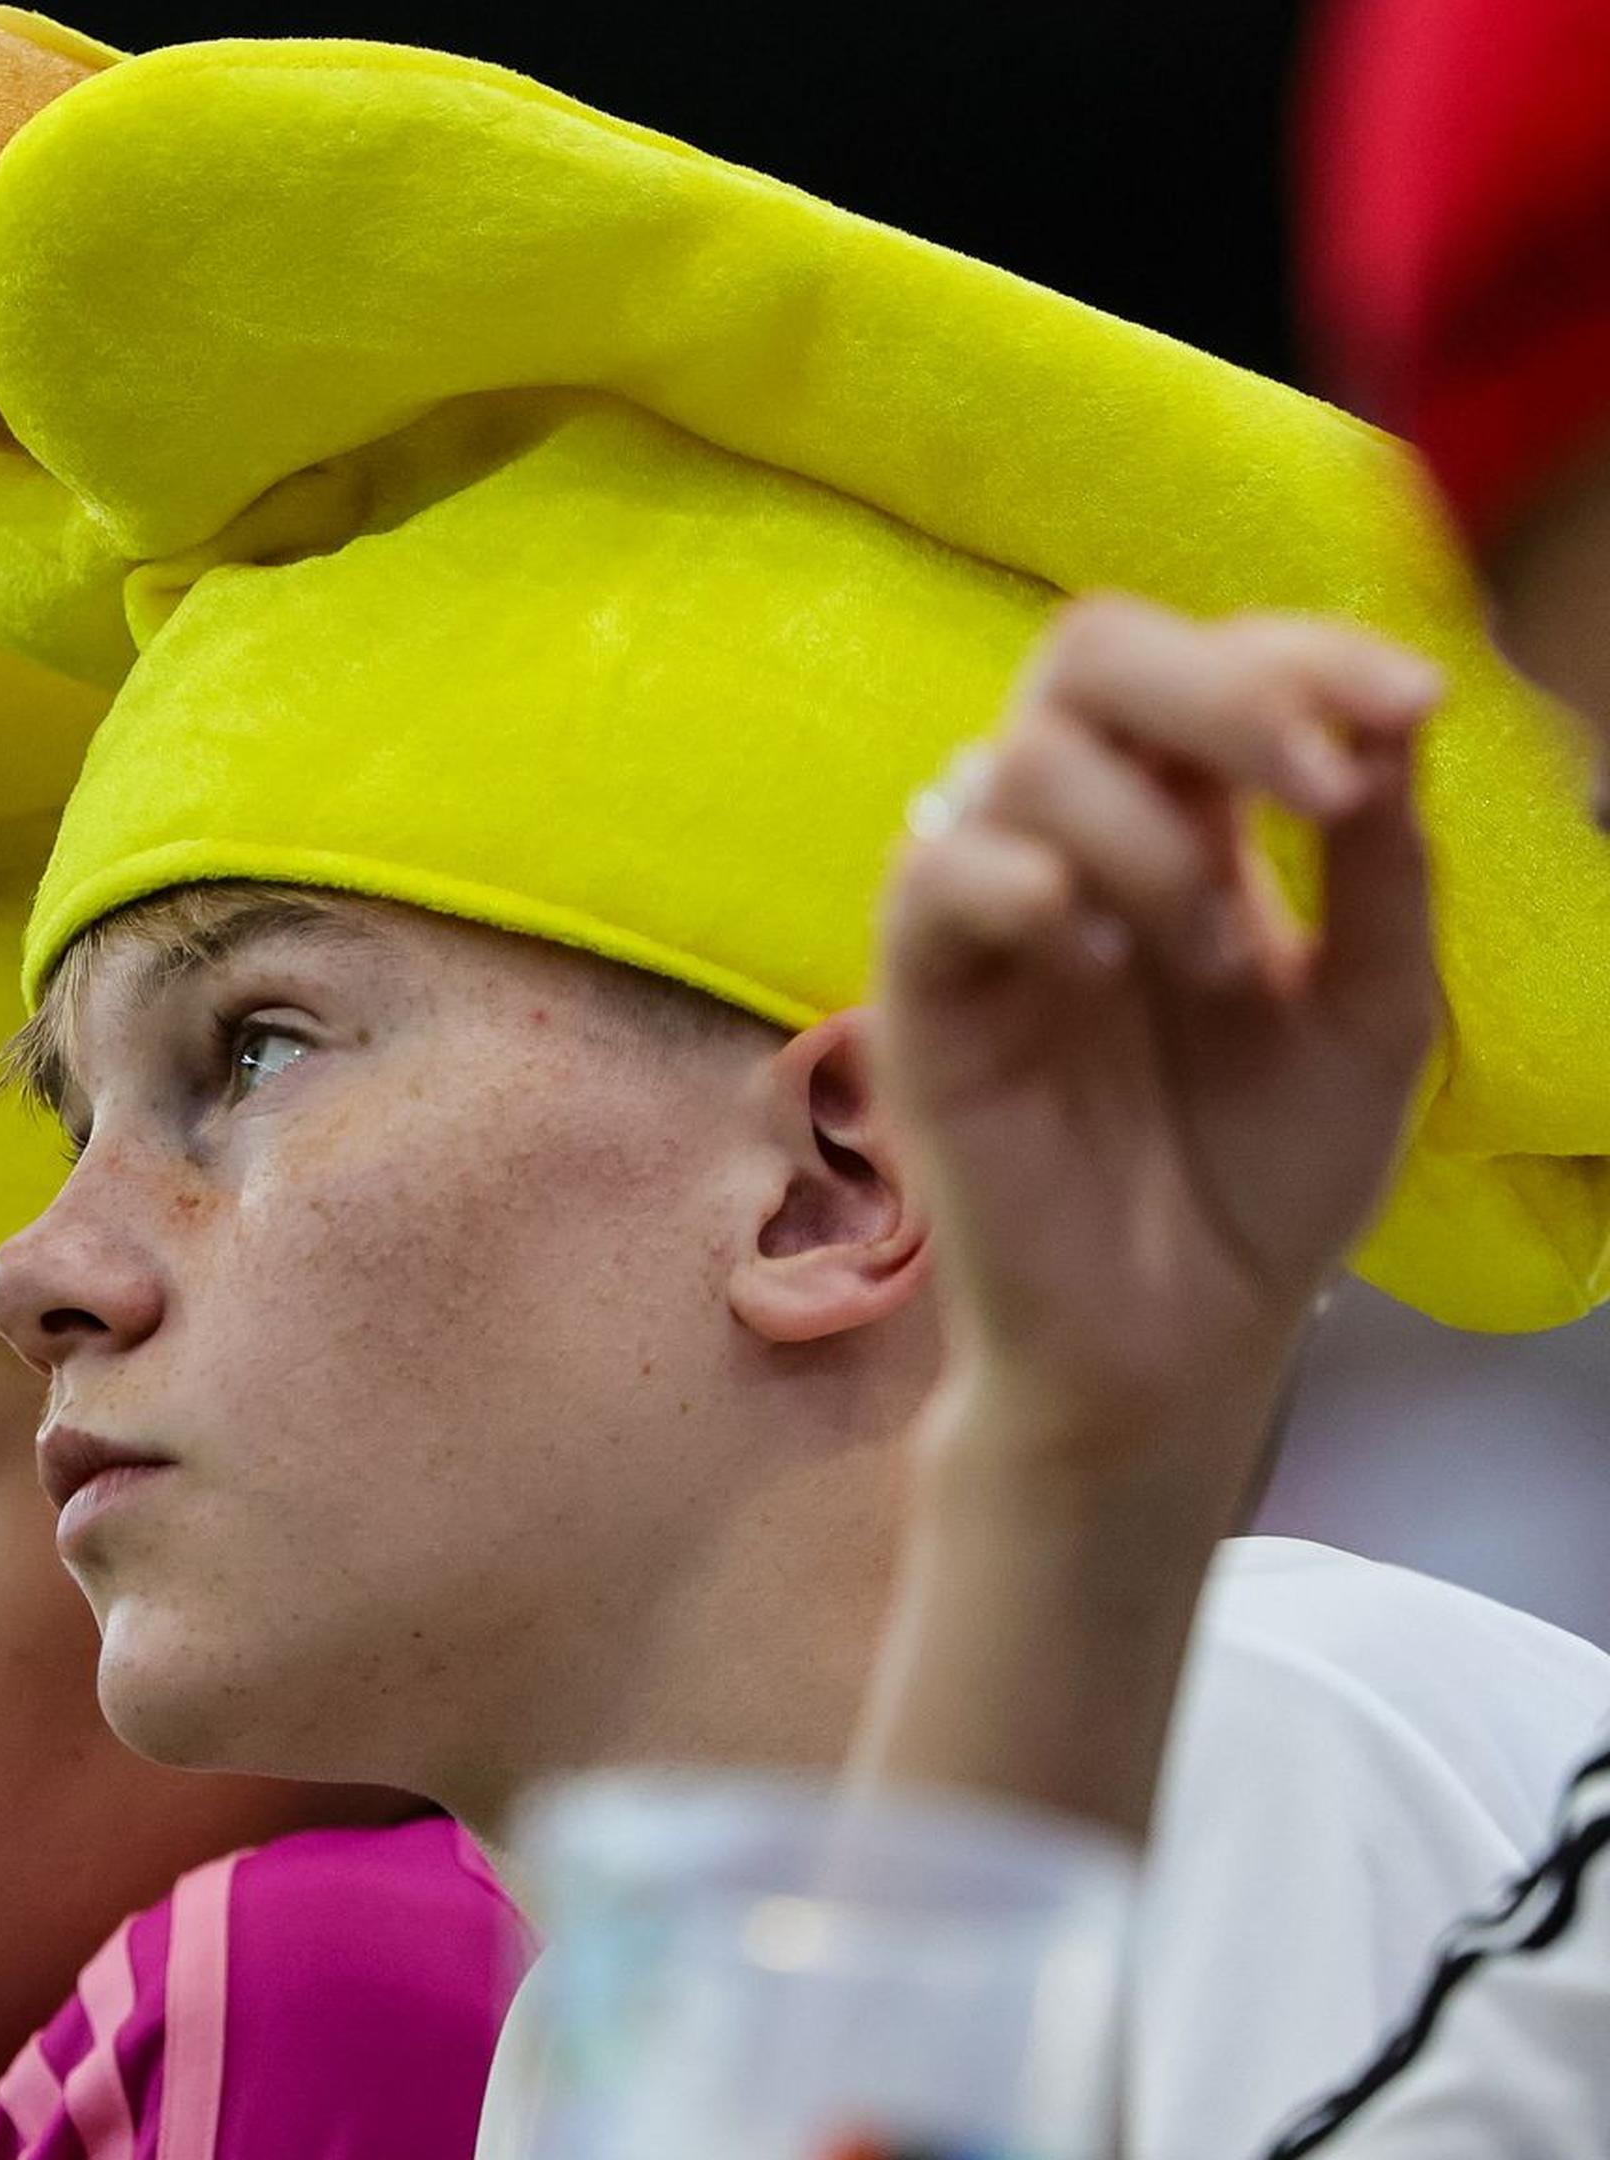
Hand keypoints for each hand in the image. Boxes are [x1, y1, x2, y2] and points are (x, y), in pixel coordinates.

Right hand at [874, 595, 1442, 1506]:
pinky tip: (1100, 963)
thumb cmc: (1258, 1183)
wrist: (1177, 1343)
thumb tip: (1396, 719)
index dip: (1307, 653)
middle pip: (1089, 655)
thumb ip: (1381, 871)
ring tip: (1210, 955)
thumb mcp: (1373, 1016)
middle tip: (1312, 783)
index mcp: (1187, 825)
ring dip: (1149, 835)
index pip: (1216, 666)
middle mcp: (1076, 840)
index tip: (1410, 708)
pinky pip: (935, 875)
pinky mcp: (920, 995)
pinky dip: (1029, 886)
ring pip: (1020, 757)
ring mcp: (990, 913)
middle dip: (1217, 690)